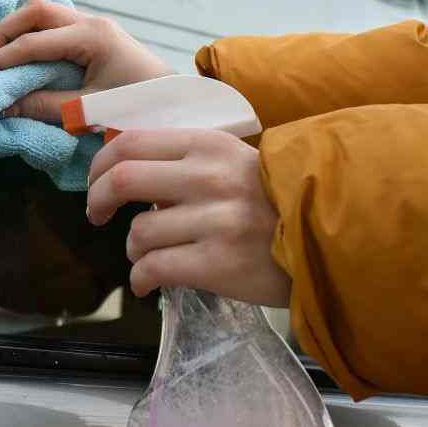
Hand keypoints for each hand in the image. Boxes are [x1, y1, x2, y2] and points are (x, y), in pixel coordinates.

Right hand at [0, 0, 171, 119]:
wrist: (180, 108)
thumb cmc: (141, 109)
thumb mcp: (89, 112)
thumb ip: (44, 106)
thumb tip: (1, 105)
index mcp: (92, 37)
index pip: (32, 43)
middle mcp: (91, 22)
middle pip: (34, 12)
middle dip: (3, 34)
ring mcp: (93, 25)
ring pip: (42, 14)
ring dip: (15, 32)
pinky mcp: (94, 36)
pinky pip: (52, 26)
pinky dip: (30, 37)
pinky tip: (18, 57)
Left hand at [87, 128, 290, 306]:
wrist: (331, 240)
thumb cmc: (273, 201)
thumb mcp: (233, 161)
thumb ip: (184, 161)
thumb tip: (122, 170)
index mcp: (208, 145)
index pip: (130, 143)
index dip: (99, 164)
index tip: (95, 183)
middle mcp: (209, 178)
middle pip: (122, 180)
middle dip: (97, 200)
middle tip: (97, 216)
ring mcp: (216, 221)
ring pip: (139, 232)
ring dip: (132, 248)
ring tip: (148, 255)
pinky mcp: (219, 263)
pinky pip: (155, 268)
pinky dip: (141, 278)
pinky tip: (146, 283)